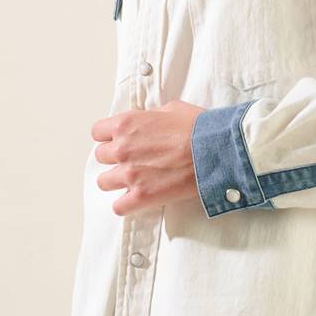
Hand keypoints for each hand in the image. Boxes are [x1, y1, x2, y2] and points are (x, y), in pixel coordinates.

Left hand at [91, 99, 206, 215]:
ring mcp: (130, 174)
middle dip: (116, 158)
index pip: (98, 132)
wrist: (217, 150)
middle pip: (101, 157)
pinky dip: (126, 205)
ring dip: (118, 182)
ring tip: (136, 181)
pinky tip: (138, 200)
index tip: (121, 141)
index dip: (110, 137)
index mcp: (126, 124)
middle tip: (135, 160)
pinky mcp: (142, 196)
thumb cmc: (199, 127)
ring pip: (104, 182)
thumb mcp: (172, 109)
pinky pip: (119, 207)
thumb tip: (148, 122)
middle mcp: (122, 149)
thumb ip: (151, 117)